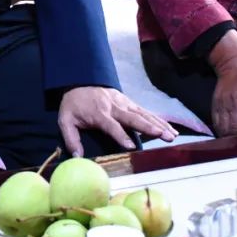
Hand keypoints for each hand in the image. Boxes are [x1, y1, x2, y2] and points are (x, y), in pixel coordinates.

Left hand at [58, 86, 177, 152]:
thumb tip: (77, 157)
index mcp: (99, 113)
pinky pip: (146, 112)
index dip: (120, 136)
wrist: (80, 80)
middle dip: (148, 128)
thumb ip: (71, 138)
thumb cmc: (73, 104)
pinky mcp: (130, 102)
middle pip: (133, 118)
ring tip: (171, 135)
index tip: (131, 147)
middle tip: (162, 136)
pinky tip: (170, 129)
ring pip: (143, 114)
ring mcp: (124, 103)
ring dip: (158, 124)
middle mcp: (114, 107)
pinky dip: (159, 120)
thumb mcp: (65, 119)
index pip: (111, 126)